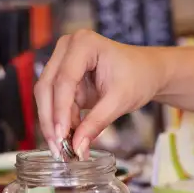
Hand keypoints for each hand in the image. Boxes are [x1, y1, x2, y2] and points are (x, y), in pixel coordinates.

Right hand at [34, 30, 165, 158]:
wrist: (147, 72)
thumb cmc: (139, 77)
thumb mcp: (120, 101)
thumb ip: (97, 123)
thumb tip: (78, 147)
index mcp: (84, 43)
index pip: (64, 80)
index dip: (60, 110)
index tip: (61, 136)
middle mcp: (67, 48)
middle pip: (47, 87)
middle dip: (51, 120)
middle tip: (57, 148)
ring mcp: (63, 61)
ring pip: (46, 96)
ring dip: (53, 123)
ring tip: (63, 148)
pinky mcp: (64, 77)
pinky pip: (55, 101)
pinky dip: (60, 120)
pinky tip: (68, 138)